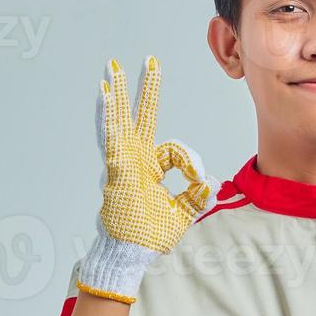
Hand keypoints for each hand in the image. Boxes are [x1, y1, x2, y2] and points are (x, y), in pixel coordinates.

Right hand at [77, 55, 217, 302]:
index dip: (190, 162)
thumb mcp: (183, 214)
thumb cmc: (150, 236)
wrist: (131, 253)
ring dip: (120, 94)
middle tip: (150, 61)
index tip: (198, 179)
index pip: (174, 151)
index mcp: (150, 169)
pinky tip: (105, 94)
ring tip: (113, 68)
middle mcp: (135, 160)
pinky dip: (108, 116)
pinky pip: (112, 137)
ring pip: (123, 121)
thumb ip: (196, 197)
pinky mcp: (116, 167)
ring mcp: (123, 162)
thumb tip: (211, 183)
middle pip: (143, 118)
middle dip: (147, 89)